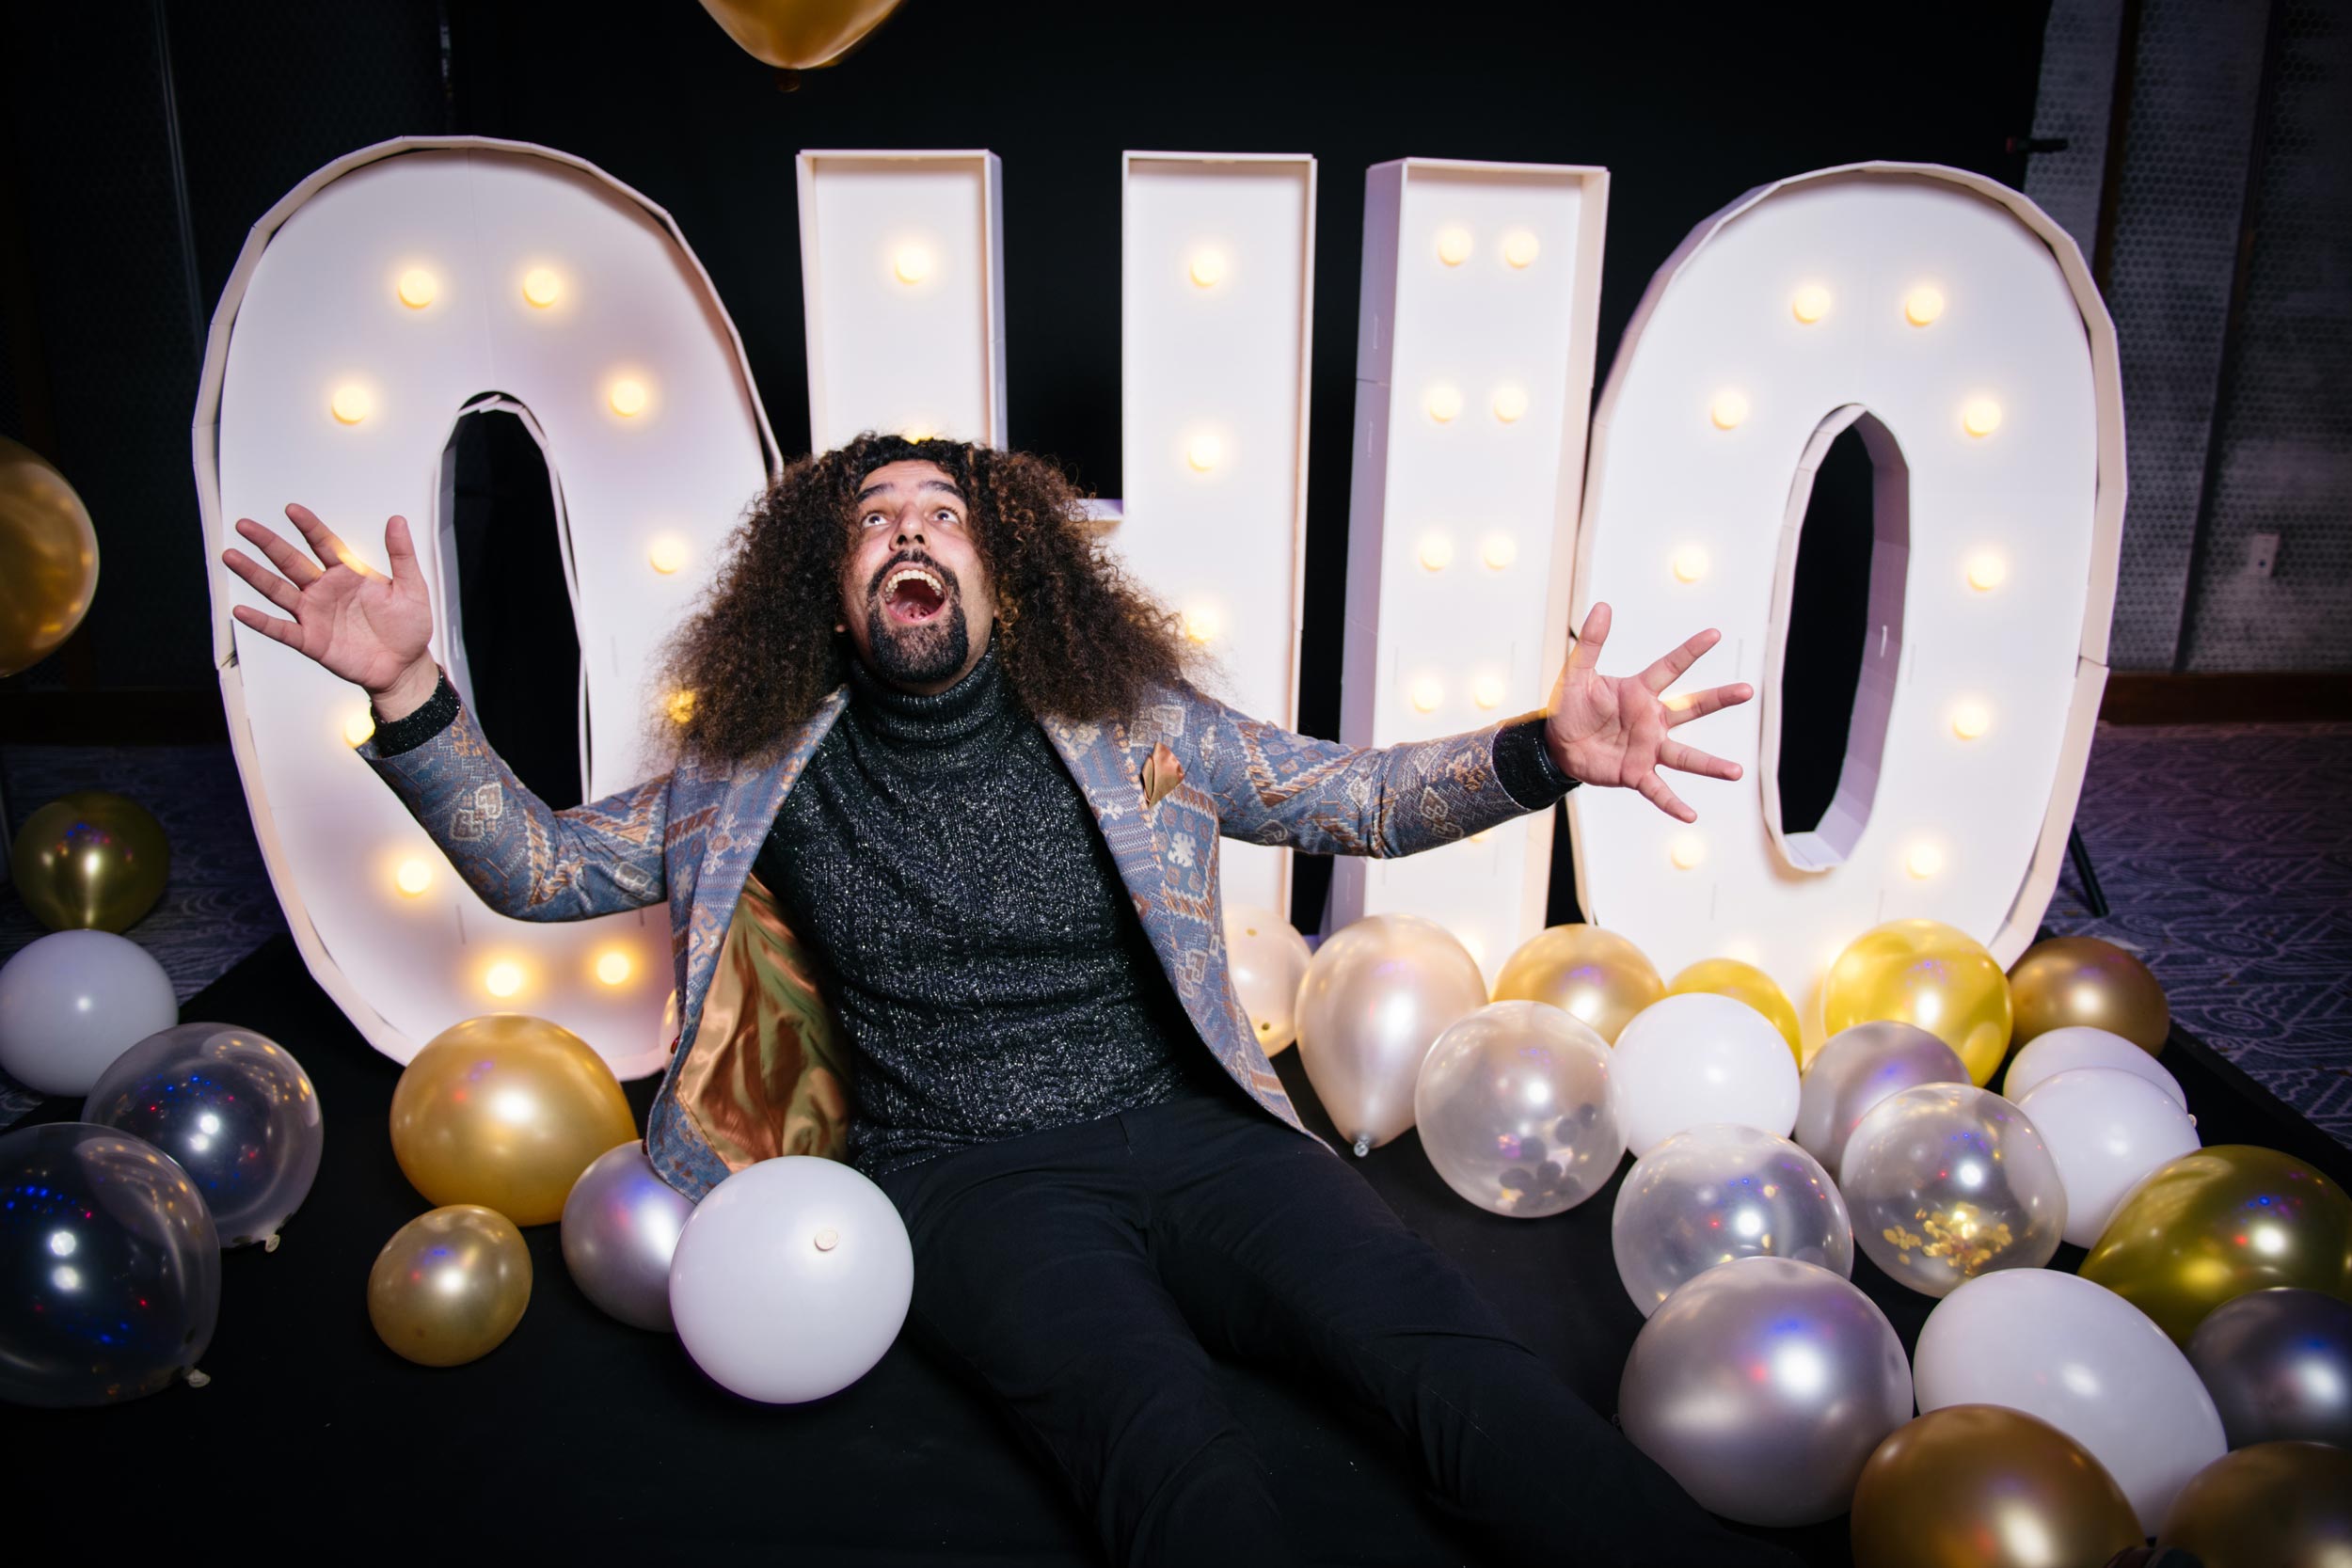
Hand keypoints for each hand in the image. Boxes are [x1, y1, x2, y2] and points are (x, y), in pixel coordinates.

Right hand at [221, 505, 437, 711]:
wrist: (405, 667)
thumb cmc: (408, 628)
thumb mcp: (412, 588)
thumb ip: (402, 555)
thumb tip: (397, 521)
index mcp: (348, 574)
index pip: (324, 544)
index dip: (308, 526)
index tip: (292, 510)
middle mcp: (325, 590)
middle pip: (291, 561)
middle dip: (267, 542)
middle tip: (244, 525)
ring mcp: (314, 614)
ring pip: (278, 589)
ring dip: (254, 574)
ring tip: (231, 556)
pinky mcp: (310, 641)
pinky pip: (281, 629)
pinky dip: (261, 621)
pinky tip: (241, 610)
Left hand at [1542, 601, 1752, 822]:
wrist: (1555, 745)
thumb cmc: (1570, 708)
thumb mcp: (1576, 674)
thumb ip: (1591, 643)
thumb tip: (1603, 606)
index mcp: (1640, 692)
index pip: (1670, 667)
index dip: (1691, 651)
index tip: (1715, 634)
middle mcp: (1652, 720)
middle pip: (1692, 708)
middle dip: (1719, 699)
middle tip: (1748, 690)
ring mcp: (1648, 748)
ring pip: (1685, 755)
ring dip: (1711, 765)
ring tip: (1736, 772)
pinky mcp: (1636, 773)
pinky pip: (1658, 790)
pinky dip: (1673, 803)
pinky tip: (1691, 815)